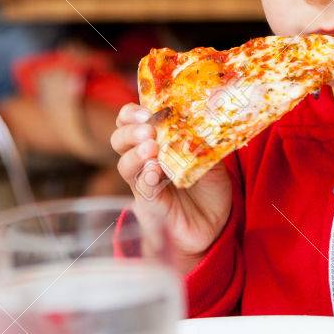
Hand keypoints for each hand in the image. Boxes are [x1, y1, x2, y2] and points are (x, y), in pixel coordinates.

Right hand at [111, 102, 231, 272]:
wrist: (214, 224)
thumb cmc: (209, 188)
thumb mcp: (213, 160)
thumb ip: (204, 144)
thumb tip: (201, 123)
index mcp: (157, 142)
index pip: (133, 122)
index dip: (133, 113)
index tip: (147, 109)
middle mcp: (145, 160)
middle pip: (119, 140)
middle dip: (129, 131)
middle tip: (147, 129)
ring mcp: (145, 182)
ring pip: (125, 165)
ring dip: (135, 154)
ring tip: (151, 148)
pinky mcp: (151, 204)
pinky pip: (142, 189)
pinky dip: (146, 178)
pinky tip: (154, 171)